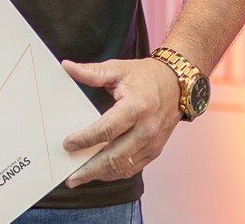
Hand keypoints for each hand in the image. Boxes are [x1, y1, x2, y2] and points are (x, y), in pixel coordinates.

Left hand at [59, 57, 181, 185]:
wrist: (177, 86)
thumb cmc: (145, 77)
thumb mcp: (118, 69)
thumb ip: (92, 72)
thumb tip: (67, 66)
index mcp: (136, 107)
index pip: (107, 129)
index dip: (86, 139)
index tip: (67, 144)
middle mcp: (146, 129)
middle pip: (115, 156)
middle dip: (90, 169)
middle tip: (70, 177)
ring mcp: (152, 143)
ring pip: (124, 166)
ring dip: (101, 175)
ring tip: (80, 178)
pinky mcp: (155, 150)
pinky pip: (133, 167)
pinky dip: (115, 173)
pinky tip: (99, 173)